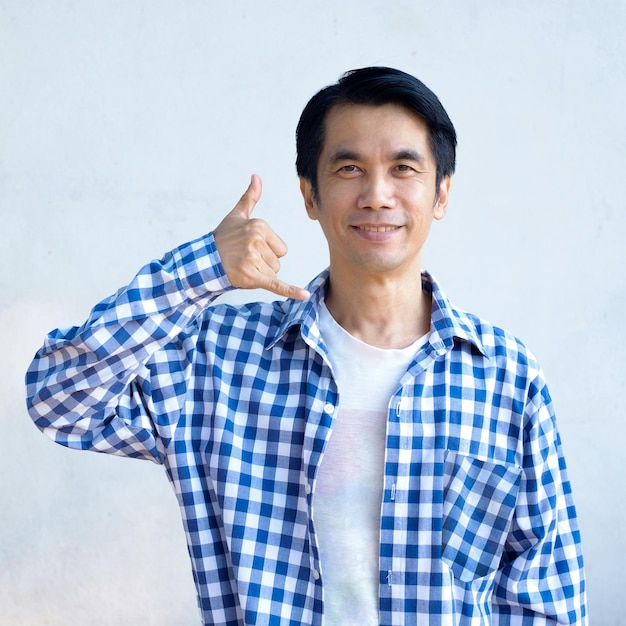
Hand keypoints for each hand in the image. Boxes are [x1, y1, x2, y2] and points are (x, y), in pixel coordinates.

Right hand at [213, 174, 309, 299]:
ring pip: (274, 273)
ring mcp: (254, 259)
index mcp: (259, 226)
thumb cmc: (222, 239)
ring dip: (260, 274)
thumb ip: (250, 197)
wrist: (204, 261)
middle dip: (263, 264)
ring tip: (242, 267)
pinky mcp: (253, 277)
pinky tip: (304, 295)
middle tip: (244, 259)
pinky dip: (291, 291)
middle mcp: (257, 241)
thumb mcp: (237, 216)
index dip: (267, 251)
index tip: (248, 249)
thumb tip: (256, 177)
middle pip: (278, 261)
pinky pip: (277, 285)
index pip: (281, 248)